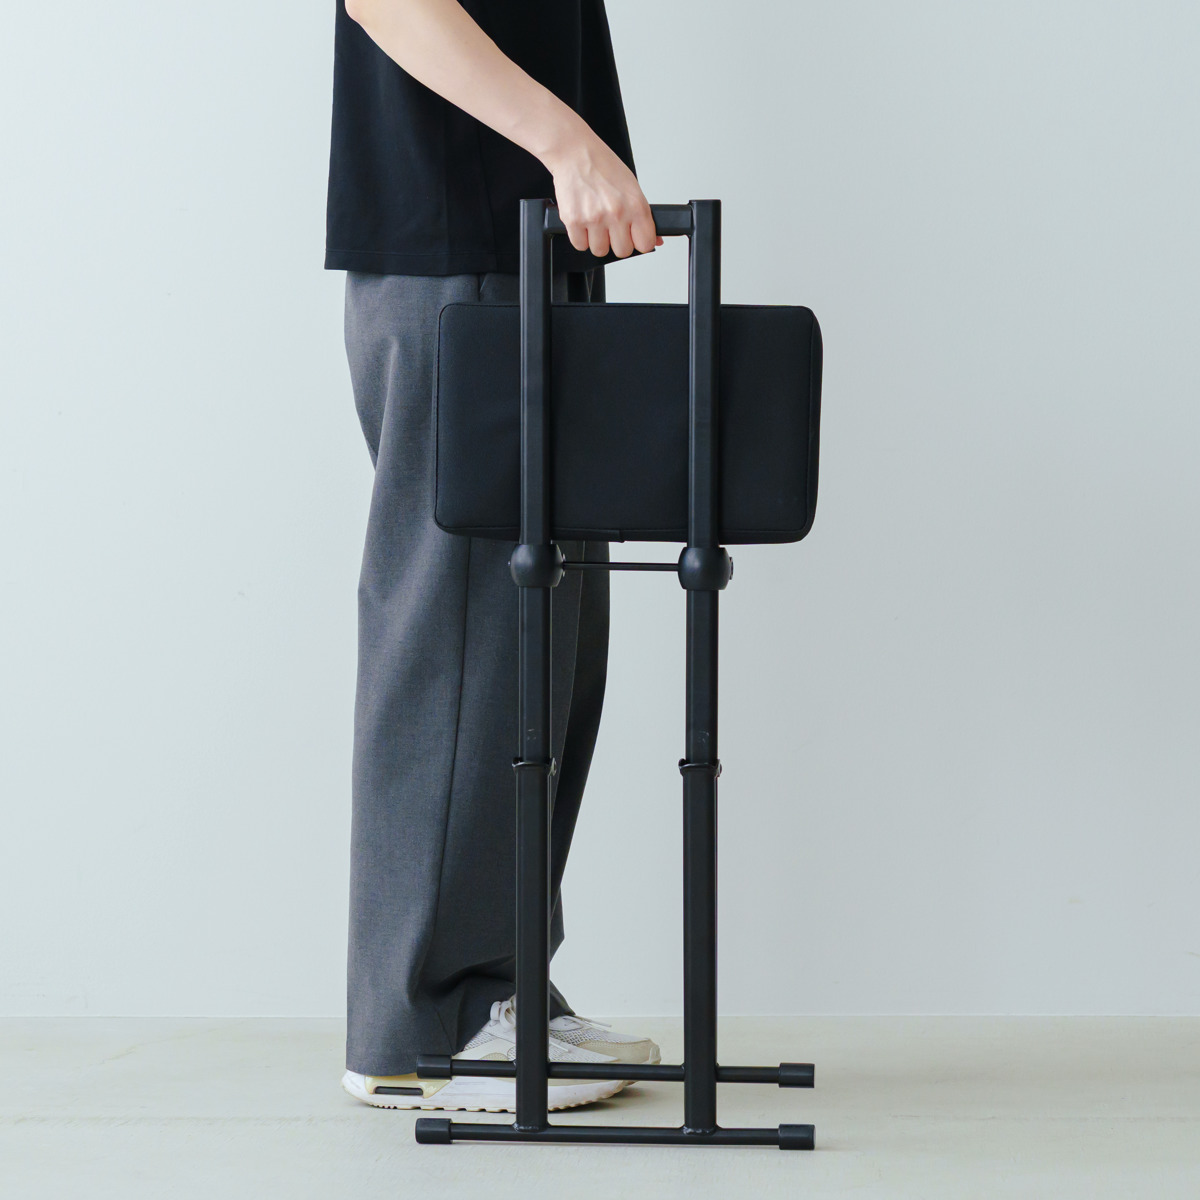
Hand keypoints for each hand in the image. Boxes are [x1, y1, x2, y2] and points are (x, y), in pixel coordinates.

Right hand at [545, 134, 662, 258]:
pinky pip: (580, 245)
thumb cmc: (603, 166)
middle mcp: (616, 213)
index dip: (639, 242)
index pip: (645, 244)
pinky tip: (583, 220)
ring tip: (595, 220)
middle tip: (611, 226)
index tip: (634, 237)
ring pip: (600, 250)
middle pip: (622, 251)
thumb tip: (654, 240)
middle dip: (617, 241)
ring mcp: (594, 219)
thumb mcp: (631, 187)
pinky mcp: (573, 221)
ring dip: (597, 240)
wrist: (575, 152)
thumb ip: (643, 216)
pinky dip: (581, 237)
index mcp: (635, 205)